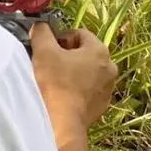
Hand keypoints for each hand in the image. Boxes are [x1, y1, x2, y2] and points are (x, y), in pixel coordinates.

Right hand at [29, 23, 116, 138]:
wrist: (61, 123)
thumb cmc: (54, 83)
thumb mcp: (43, 50)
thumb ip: (42, 32)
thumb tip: (40, 26)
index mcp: (99, 50)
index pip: (79, 34)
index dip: (61, 39)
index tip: (49, 50)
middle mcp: (110, 67)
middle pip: (85, 53)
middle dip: (68, 56)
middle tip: (50, 65)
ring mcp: (107, 89)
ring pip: (87, 73)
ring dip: (73, 73)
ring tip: (56, 82)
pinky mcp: (101, 106)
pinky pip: (88, 91)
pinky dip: (77, 90)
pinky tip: (63, 96)